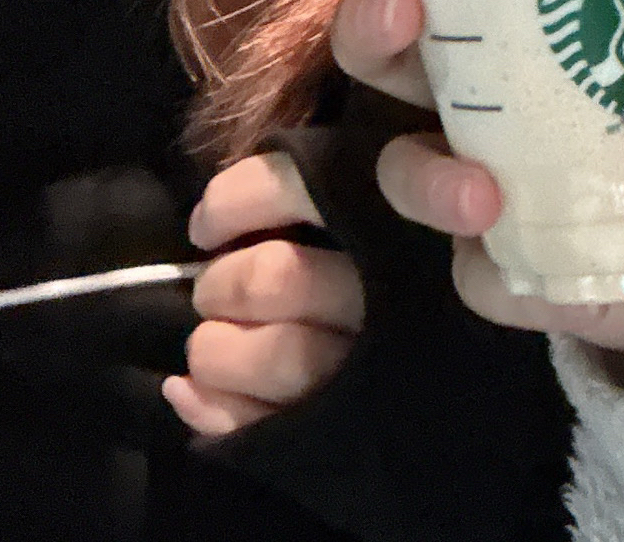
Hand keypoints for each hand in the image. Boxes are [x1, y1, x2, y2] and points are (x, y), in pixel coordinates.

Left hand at [164, 151, 365, 436]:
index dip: (231, 203)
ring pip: (283, 357)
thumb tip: (208, 220)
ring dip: (217, 351)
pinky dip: (215, 410)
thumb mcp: (364, 214)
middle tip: (213, 291)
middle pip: (277, 277)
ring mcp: (365, 375)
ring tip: (207, 348)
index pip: (292, 190)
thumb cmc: (392, 281)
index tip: (205, 227)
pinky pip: (270, 427)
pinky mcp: (339, 434)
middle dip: (222, 283)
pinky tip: (184, 392)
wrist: (439, 399)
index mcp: (386, 229)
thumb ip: (300, 199)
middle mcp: (385, 300)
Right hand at [325, 0, 623, 370]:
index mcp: (526, 17)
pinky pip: (476, 274)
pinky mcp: (516, 273)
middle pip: (383, 50)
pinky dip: (486, 264)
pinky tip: (517, 249)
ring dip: (421, 170)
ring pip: (403, 168)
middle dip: (366, 23)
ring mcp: (490, 186)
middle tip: (403, 4)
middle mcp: (488, 97)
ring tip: (478, 185)